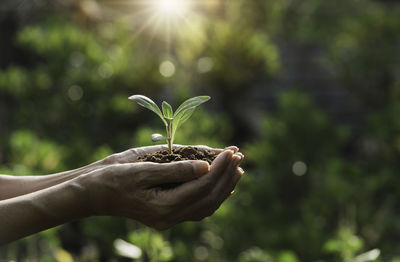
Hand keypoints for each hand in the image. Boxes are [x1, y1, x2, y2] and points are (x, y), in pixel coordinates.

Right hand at [80, 147, 243, 229]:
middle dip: (226, 176)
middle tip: (238, 155)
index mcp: (164, 207)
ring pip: (206, 205)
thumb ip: (176, 170)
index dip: (220, 168)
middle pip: (209, 198)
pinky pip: (197, 208)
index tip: (230, 151)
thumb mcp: (144, 170)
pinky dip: (212, 195)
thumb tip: (206, 166)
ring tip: (237, 168)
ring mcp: (169, 218)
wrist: (94, 193)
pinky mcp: (167, 214)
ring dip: (224, 186)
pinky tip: (221, 184)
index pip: (203, 187)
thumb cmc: (115, 178)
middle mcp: (170, 217)